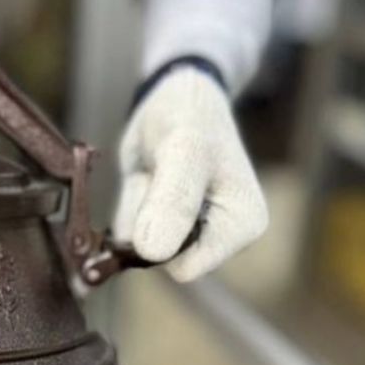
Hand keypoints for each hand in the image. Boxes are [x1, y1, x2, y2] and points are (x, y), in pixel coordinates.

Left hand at [113, 67, 267, 281]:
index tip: (160, 192)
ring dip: (132, 208)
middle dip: (145, 221)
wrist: (175, 97)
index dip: (161, 238)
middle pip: (158, 261)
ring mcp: (184, 232)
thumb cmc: (191, 118)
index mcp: (241, 227)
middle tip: (156, 174)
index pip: (185, 267)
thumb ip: (173, 201)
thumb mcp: (184, 151)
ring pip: (135, 248)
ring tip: (153, 173)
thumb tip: (153, 253)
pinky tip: (142, 177)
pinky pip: (123, 232)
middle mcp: (216, 237)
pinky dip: (123, 204)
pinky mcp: (157, 222)